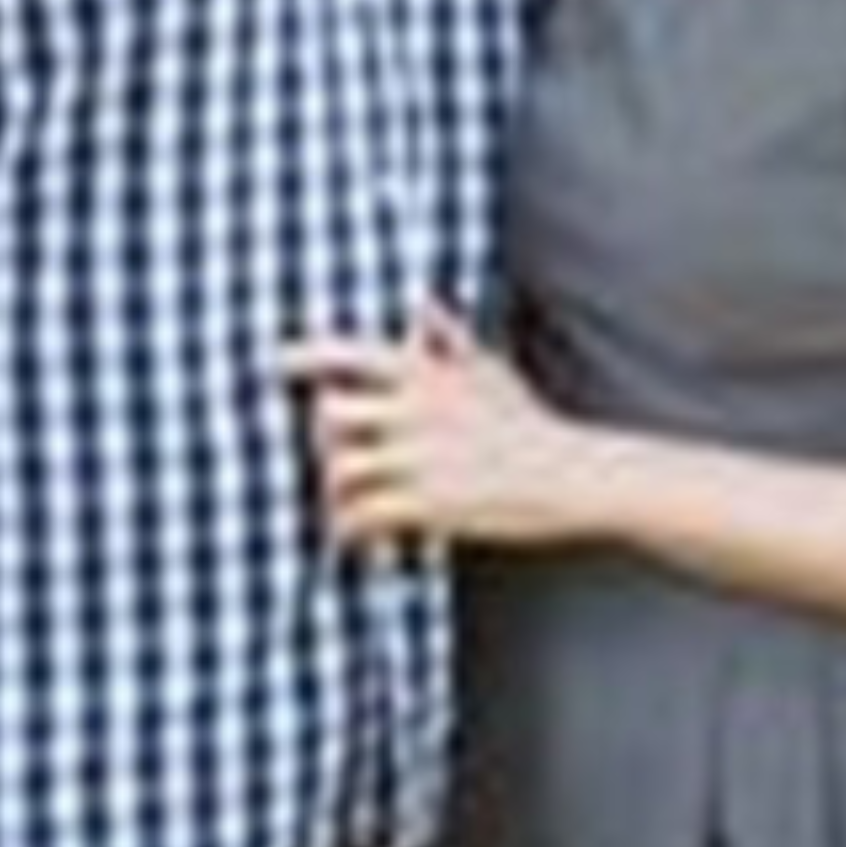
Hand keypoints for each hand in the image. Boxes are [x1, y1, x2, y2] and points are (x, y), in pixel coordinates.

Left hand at [280, 302, 589, 550]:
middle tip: (331, 460)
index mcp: (427, 375)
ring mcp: (419, 458)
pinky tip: (362, 542)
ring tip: (345, 509)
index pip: (350, 353)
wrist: (571, 473)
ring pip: (339, 471)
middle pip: (329, 416)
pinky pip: (363, 517)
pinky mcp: (428, 504)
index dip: (305, 355)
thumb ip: (450, 339)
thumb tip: (424, 304)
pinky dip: (351, 532)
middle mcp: (415, 411)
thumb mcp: (491, 370)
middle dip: (321, 440)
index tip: (274, 361)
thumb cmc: (531, 422)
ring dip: (333, 493)